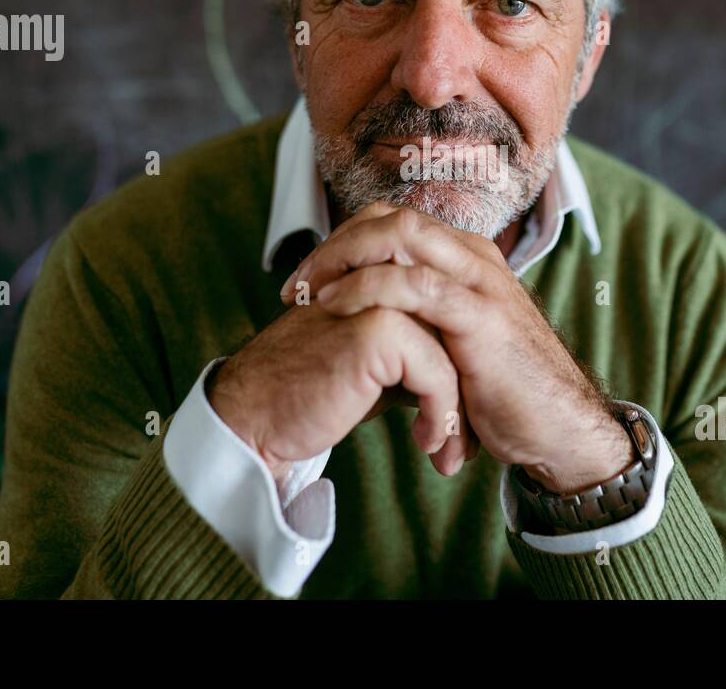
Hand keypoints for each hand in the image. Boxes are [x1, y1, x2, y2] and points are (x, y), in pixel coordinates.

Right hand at [207, 299, 475, 483]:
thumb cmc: (314, 394)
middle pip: (457, 332)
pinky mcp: (378, 328)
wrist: (257, 416)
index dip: (462, 370)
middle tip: (461, 443)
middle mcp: (385, 275)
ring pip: (454, 354)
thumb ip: (419, 350)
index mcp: (384, 276)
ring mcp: (382, 296)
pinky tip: (425, 443)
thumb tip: (469, 370)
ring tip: (445, 450)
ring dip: (458, 411)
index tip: (458, 421)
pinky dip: (440, 415)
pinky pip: (438, 374)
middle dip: (468, 392)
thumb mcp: (378, 364)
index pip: (450, 316)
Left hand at [281, 202, 633, 493]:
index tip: (305, 280)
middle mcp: (473, 257)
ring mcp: (479, 282)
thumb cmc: (504, 393)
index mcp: (466, 258)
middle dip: (334, 244)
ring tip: (308, 295)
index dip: (342, 241)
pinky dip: (367, 289)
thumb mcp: (454, 345)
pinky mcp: (480, 317)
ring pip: (400, 235)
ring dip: (341, 259)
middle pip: (390, 218)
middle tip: (296, 284)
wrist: (559, 429)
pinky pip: (415, 285)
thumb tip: (363, 324)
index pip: (392, 221)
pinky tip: (336, 310)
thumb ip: (419, 322)